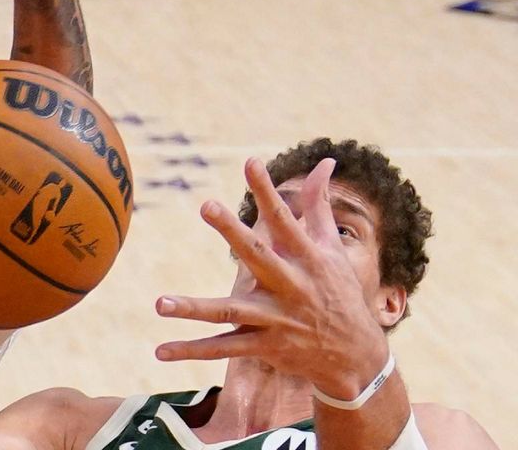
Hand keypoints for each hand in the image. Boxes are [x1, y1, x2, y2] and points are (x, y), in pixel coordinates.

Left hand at [154, 158, 390, 399]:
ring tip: (160, 303)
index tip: (251, 161)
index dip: (268, 191)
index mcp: (307, 259)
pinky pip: (223, 349)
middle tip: (206, 205)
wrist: (357, 354)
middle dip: (233, 231)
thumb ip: (318, 206)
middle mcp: (291, 286)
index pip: (285, 219)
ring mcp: (276, 319)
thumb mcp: (332, 248)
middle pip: (258, 255)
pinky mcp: (265, 346)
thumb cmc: (339, 290)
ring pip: (230, 312)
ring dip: (194, 309)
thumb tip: (324, 162)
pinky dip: (192, 350)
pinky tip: (160, 350)